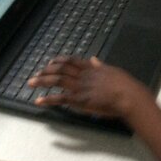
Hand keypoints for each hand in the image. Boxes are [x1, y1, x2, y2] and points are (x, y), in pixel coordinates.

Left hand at [28, 56, 148, 118]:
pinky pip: (61, 98)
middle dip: (46, 71)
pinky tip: (39, 101)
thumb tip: (95, 59)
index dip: (59, 61)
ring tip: (31, 83)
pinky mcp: (81, 100)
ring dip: (42, 81)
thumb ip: (101, 66)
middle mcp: (83, 75)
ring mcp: (81, 87)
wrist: (129, 95)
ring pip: (57, 80)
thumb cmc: (125, 85)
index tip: (51, 62)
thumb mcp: (112, 70)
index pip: (71, 61)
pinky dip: (48, 100)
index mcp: (91, 68)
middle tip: (36, 74)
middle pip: (60, 69)